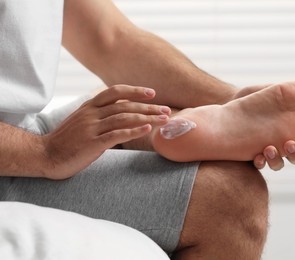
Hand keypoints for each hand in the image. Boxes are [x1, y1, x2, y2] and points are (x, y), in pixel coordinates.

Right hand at [41, 85, 170, 179]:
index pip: (115, 92)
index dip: (135, 91)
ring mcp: (92, 128)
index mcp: (89, 106)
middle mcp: (92, 114)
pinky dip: (134, 131)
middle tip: (166, 110)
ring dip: (147, 117)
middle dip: (148, 107)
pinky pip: (117, 135)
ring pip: (125, 118)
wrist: (44, 155)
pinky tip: (148, 129)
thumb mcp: (82, 121)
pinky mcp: (92, 143)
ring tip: (164, 119)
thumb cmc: (66, 140)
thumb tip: (120, 114)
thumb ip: (99, 115)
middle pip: (125, 105)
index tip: (152, 93)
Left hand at [234, 84, 294, 170]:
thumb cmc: (264, 96)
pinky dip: (262, 162)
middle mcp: (289, 139)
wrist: (235, 102)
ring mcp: (273, 148)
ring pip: (284, 160)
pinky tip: (258, 155)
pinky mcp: (257, 154)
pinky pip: (262, 163)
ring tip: (274, 147)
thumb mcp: (290, 88)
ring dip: (285, 157)